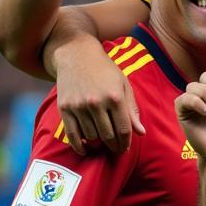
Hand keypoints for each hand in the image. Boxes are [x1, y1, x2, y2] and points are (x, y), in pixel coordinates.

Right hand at [55, 38, 144, 154]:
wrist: (77, 55)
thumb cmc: (105, 71)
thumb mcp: (124, 85)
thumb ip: (132, 110)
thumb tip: (141, 133)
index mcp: (115, 97)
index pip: (124, 129)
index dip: (126, 142)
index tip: (125, 147)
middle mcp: (96, 103)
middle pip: (108, 136)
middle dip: (114, 146)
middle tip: (116, 149)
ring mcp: (79, 106)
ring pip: (92, 137)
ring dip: (98, 144)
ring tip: (103, 143)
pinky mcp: (65, 108)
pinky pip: (72, 134)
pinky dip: (79, 145)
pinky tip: (85, 148)